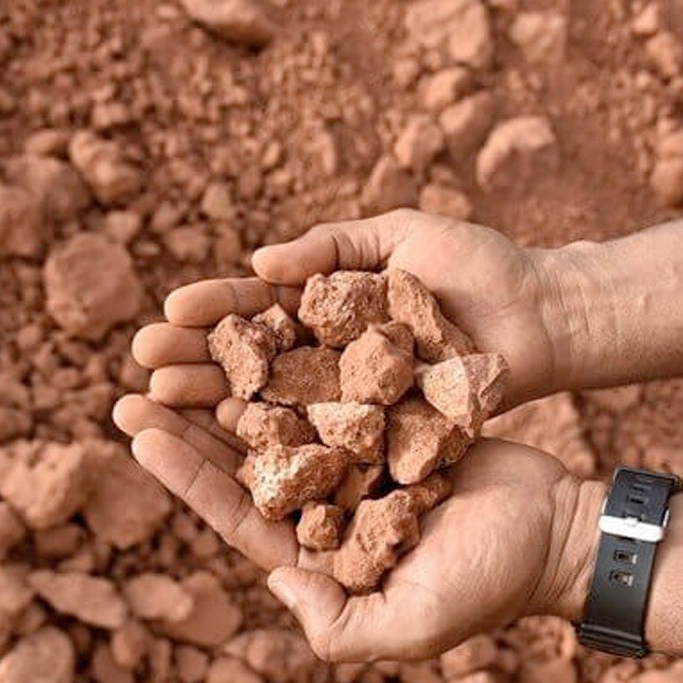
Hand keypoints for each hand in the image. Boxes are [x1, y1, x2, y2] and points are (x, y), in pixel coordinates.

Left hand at [112, 392, 605, 661]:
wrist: (559, 529)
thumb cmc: (491, 583)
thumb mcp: (412, 623)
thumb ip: (340, 625)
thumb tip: (273, 581)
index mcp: (321, 556)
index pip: (238, 514)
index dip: (187, 475)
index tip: (140, 430)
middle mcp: (330, 506)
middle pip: (247, 461)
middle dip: (191, 422)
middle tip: (134, 381)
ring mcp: (358, 460)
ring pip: (283, 416)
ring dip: (235, 383)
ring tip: (185, 346)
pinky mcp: (389, 421)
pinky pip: (336, 387)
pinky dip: (301, 359)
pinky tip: (264, 325)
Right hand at [131, 209, 587, 410]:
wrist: (544, 316)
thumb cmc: (478, 268)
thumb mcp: (399, 236)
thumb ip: (331, 247)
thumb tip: (258, 262)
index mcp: (329, 306)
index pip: (256, 309)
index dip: (211, 312)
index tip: (165, 313)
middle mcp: (331, 357)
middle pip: (250, 362)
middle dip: (192, 363)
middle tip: (138, 368)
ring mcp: (352, 400)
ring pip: (272, 404)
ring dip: (213, 405)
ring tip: (159, 405)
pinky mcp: (381, 436)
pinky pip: (321, 441)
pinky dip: (276, 444)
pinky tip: (227, 445)